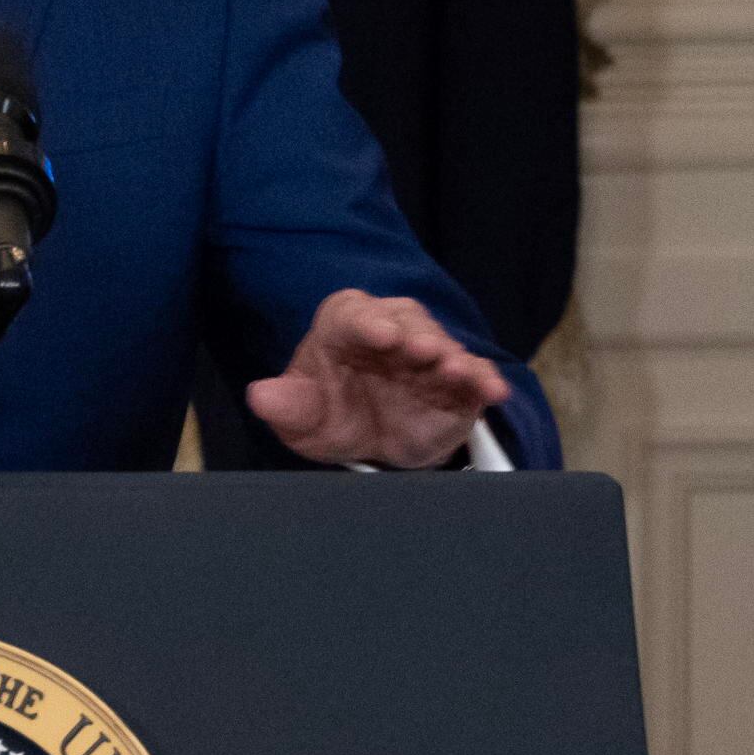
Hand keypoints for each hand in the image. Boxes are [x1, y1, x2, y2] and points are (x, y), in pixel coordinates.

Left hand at [247, 288, 507, 469]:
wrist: (373, 439)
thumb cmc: (331, 413)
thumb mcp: (301, 417)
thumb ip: (284, 406)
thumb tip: (260, 395)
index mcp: (347, 324)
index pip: (355, 315)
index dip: (368, 322)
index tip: (380, 334)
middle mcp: (393, 328)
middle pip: (407, 323)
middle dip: (415, 336)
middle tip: (422, 350)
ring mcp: (429, 353)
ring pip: (443, 345)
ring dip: (452, 357)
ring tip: (455, 370)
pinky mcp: (458, 381)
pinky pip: (474, 374)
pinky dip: (485, 380)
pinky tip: (493, 391)